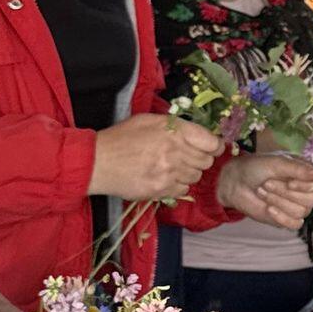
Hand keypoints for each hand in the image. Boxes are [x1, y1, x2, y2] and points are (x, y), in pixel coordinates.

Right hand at [89, 113, 218, 200]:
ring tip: (173, 167)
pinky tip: (165, 178)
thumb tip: (196, 134)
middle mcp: (175, 151)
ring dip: (189, 172)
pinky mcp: (162, 190)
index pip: (211, 142)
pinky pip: (183, 190)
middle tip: (188, 157)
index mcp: (174, 131)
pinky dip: (178, 185)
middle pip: (206, 161)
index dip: (214, 145)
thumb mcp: (149, 121)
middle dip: (201, 159)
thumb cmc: (122, 138)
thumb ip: (175, 126)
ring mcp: (169, 172)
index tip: (211, 147)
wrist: (98, 162)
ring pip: (196, 176)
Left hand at [218, 150, 312, 228]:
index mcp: (307, 173)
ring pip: (301, 212)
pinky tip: (268, 209)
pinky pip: (295, 224)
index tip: (290, 183)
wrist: (235, 182)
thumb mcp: (276, 163)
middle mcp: (306, 190)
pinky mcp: (287, 219)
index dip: (311, 186)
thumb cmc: (256, 167)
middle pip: (312, 200)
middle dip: (285, 192)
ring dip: (278, 201)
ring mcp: (297, 205)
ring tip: (262, 191)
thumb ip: (298, 169)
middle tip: (267, 183)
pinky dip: (281, 217)